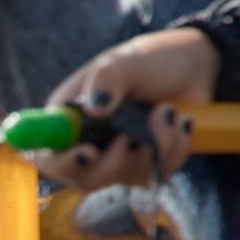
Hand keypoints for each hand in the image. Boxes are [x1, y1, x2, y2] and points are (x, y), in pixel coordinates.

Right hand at [37, 28, 216, 188]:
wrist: (190, 68)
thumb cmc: (150, 60)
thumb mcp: (127, 61)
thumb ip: (108, 79)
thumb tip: (95, 108)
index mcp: (68, 120)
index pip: (48, 157)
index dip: (62, 163)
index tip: (89, 153)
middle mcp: (86, 144)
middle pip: (84, 179)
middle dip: (116, 162)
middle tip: (135, 138)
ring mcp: (116, 159)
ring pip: (127, 177)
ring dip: (157, 144)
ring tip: (168, 111)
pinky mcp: (145, 165)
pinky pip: (158, 173)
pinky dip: (175, 148)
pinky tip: (179, 122)